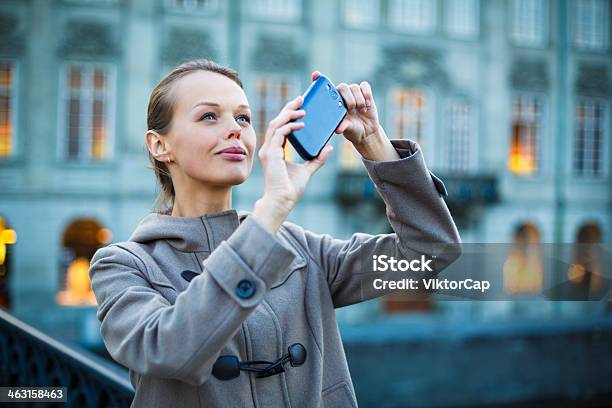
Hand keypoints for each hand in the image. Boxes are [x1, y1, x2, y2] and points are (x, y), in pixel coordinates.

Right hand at [253, 95, 333, 232]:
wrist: (283, 201)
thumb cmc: (291, 189)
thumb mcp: (308, 170)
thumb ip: (317, 159)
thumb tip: (329, 147)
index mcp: (275, 151)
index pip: (280, 127)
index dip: (289, 115)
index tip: (300, 107)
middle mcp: (270, 149)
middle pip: (277, 122)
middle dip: (288, 109)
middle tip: (301, 100)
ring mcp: (269, 151)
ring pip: (276, 124)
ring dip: (288, 114)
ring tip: (302, 108)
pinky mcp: (271, 154)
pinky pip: (279, 134)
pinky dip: (289, 126)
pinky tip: (300, 124)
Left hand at [311, 71, 398, 161]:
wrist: (367, 131)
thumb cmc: (352, 130)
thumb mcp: (347, 129)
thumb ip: (343, 126)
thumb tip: (338, 129)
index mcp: (333, 103)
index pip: (324, 88)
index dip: (318, 79)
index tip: (315, 74)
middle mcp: (342, 96)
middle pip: (342, 87)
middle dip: (348, 99)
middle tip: (352, 111)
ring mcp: (353, 93)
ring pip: (354, 87)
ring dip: (358, 100)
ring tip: (361, 111)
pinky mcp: (365, 93)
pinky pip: (365, 86)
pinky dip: (366, 95)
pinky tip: (367, 105)